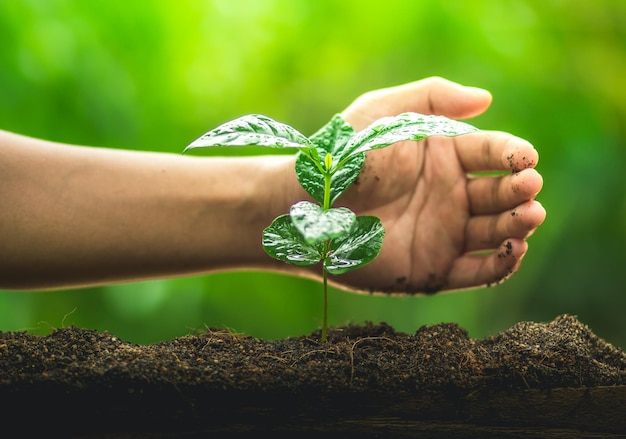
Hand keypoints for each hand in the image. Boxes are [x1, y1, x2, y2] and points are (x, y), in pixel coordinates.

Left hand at [332, 77, 545, 293]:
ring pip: (496, 232)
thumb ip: (431, 98)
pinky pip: (476, 273)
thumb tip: (485, 99)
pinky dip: (500, 266)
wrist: (305, 207)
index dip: (513, 154)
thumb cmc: (340, 156)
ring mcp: (444, 234)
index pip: (493, 153)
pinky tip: (514, 250)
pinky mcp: (433, 270)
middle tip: (527, 188)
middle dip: (520, 190)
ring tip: (528, 215)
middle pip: (501, 194)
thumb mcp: (382, 112)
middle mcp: (450, 195)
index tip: (524, 158)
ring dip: (518, 225)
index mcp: (445, 157)